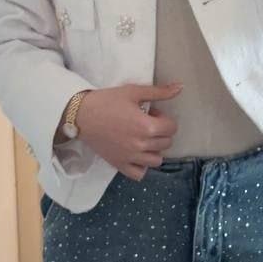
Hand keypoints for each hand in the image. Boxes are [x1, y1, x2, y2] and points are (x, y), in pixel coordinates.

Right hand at [64, 81, 182, 181]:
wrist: (82, 115)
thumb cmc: (108, 101)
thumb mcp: (134, 91)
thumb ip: (159, 92)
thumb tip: (180, 87)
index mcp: (147, 127)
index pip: (172, 128)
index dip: (164, 118)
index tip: (152, 113)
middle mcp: (142, 146)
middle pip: (166, 143)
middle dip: (161, 131)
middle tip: (146, 122)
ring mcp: (131, 158)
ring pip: (157, 160)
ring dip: (155, 149)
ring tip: (143, 138)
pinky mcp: (120, 165)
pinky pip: (140, 174)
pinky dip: (142, 166)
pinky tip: (137, 154)